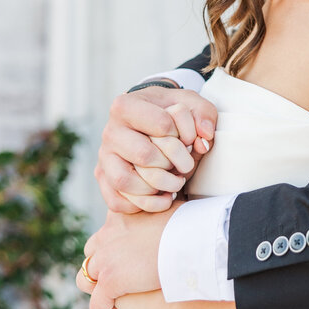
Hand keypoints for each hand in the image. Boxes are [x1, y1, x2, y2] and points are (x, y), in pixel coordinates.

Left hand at [76, 203, 183, 308]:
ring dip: (99, 288)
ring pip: (85, 278)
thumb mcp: (166, 206)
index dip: (113, 247)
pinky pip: (98, 303)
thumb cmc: (188, 223)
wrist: (190, 239)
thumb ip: (155, 207)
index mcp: (118, 215)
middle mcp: (106, 236)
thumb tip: (165, 204)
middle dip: (103, 267)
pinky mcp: (110, 281)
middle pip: (91, 254)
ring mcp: (105, 259)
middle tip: (124, 278)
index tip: (130, 257)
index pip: (104, 233)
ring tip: (116, 296)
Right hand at [96, 87, 216, 213]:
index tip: (188, 138)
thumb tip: (205, 136)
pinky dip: (143, 204)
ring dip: (156, 188)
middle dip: (172, 164)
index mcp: (126, 106)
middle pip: (144, 155)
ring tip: (173, 183)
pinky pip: (117, 200)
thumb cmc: (170, 112)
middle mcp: (110, 131)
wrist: (149, 120)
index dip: (184, 135)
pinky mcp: (103, 178)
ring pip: (125, 181)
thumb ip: (204, 114)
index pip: (163, 125)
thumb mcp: (190, 103)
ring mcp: (104, 156)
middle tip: (185, 165)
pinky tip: (161, 196)